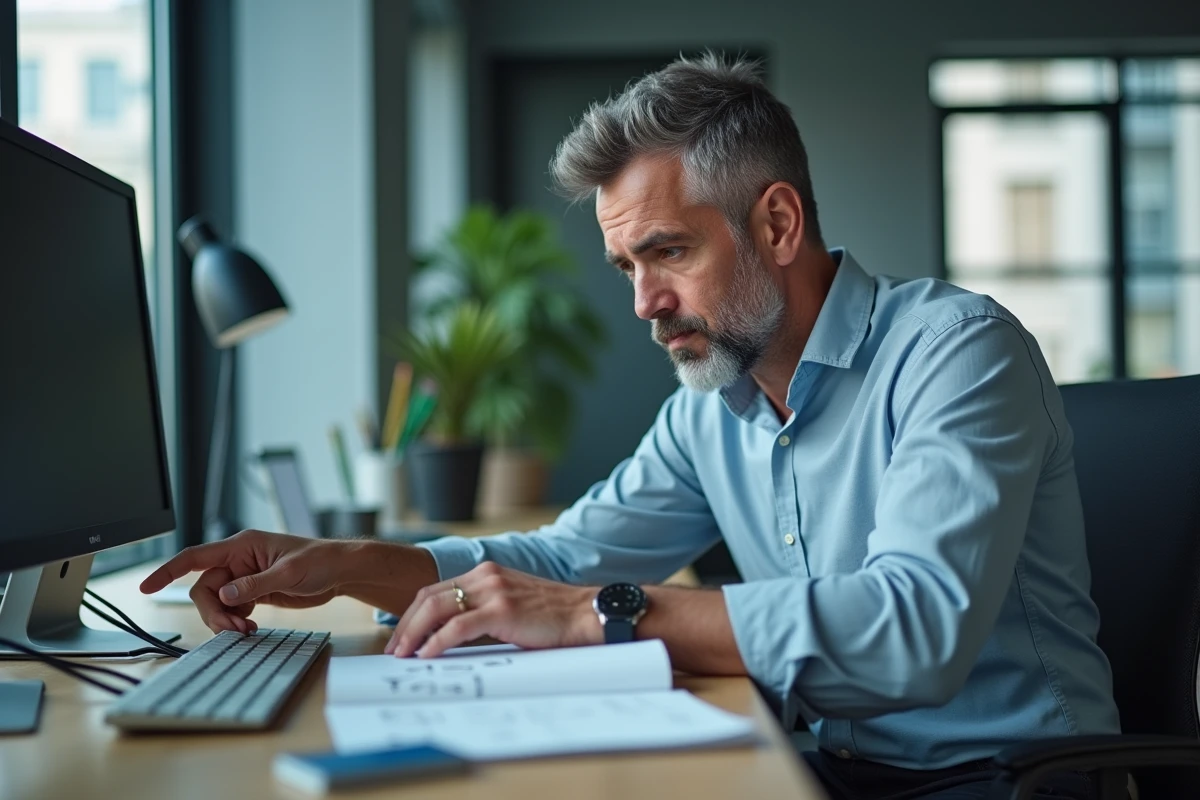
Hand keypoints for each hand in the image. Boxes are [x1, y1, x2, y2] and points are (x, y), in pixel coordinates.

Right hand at [139, 530, 345, 633]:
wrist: (341, 572)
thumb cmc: (321, 561)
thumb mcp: (289, 573)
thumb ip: (255, 584)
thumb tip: (225, 595)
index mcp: (243, 545)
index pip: (196, 557)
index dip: (168, 571)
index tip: (146, 586)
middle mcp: (239, 560)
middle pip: (204, 589)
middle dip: (213, 612)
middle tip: (233, 630)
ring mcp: (245, 577)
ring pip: (216, 602)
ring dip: (225, 620)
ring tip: (246, 631)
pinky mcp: (254, 592)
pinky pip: (231, 609)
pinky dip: (235, 621)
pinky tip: (249, 628)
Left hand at [384, 562, 599, 657]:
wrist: (585, 614)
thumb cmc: (553, 616)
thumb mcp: (512, 603)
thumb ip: (484, 609)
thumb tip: (451, 634)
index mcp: (486, 572)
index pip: (436, 590)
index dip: (413, 614)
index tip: (403, 636)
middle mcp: (486, 575)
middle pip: (429, 597)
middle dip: (406, 625)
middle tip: (395, 649)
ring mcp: (493, 590)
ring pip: (437, 608)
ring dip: (414, 634)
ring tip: (404, 654)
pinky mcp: (501, 609)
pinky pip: (457, 626)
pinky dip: (436, 641)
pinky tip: (427, 654)